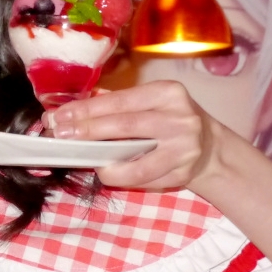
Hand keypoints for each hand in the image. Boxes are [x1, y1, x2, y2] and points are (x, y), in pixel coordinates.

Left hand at [44, 80, 220, 189]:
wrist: (211, 148)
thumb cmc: (169, 120)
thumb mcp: (151, 103)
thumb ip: (117, 104)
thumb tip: (71, 111)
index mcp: (167, 93)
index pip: (120, 101)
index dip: (87, 110)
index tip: (60, 116)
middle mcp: (179, 117)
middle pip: (125, 126)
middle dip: (88, 131)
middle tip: (61, 135)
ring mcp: (184, 147)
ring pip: (135, 160)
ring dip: (104, 163)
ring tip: (84, 161)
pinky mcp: (184, 172)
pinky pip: (144, 178)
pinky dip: (122, 177)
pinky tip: (108, 173)